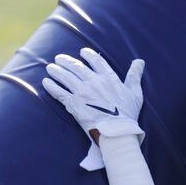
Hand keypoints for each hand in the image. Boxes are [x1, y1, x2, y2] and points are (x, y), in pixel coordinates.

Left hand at [42, 48, 145, 170]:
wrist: (117, 132)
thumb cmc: (128, 115)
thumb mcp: (135, 94)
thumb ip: (135, 76)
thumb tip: (140, 62)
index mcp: (109, 78)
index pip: (96, 60)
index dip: (88, 54)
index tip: (82, 52)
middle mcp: (94, 82)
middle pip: (76, 66)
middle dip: (66, 61)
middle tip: (59, 58)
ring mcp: (82, 92)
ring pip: (65, 77)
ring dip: (56, 70)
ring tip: (50, 67)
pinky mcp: (74, 104)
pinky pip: (59, 92)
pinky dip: (51, 86)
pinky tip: (45, 82)